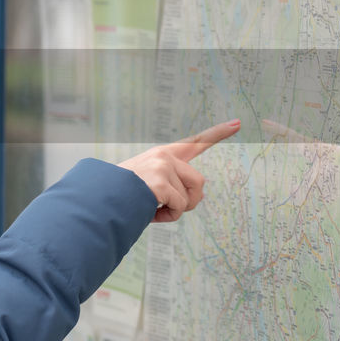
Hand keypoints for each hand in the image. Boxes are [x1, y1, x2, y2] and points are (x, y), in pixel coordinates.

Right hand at [116, 120, 239, 222]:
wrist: (101, 198)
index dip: (217, 133)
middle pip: (199, 182)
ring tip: (155, 208)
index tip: (238, 123)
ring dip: (178, 209)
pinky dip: (168, 217)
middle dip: (189, 200)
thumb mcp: (150, 184)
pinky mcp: (160, 182)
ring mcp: (162, 167)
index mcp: (163, 155)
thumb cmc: (125, 196)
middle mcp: (164, 156)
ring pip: (191, 196)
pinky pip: (179, 207)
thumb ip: (174, 184)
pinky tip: (150, 212)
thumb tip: (196, 197)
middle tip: (167, 207)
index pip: (195, 142)